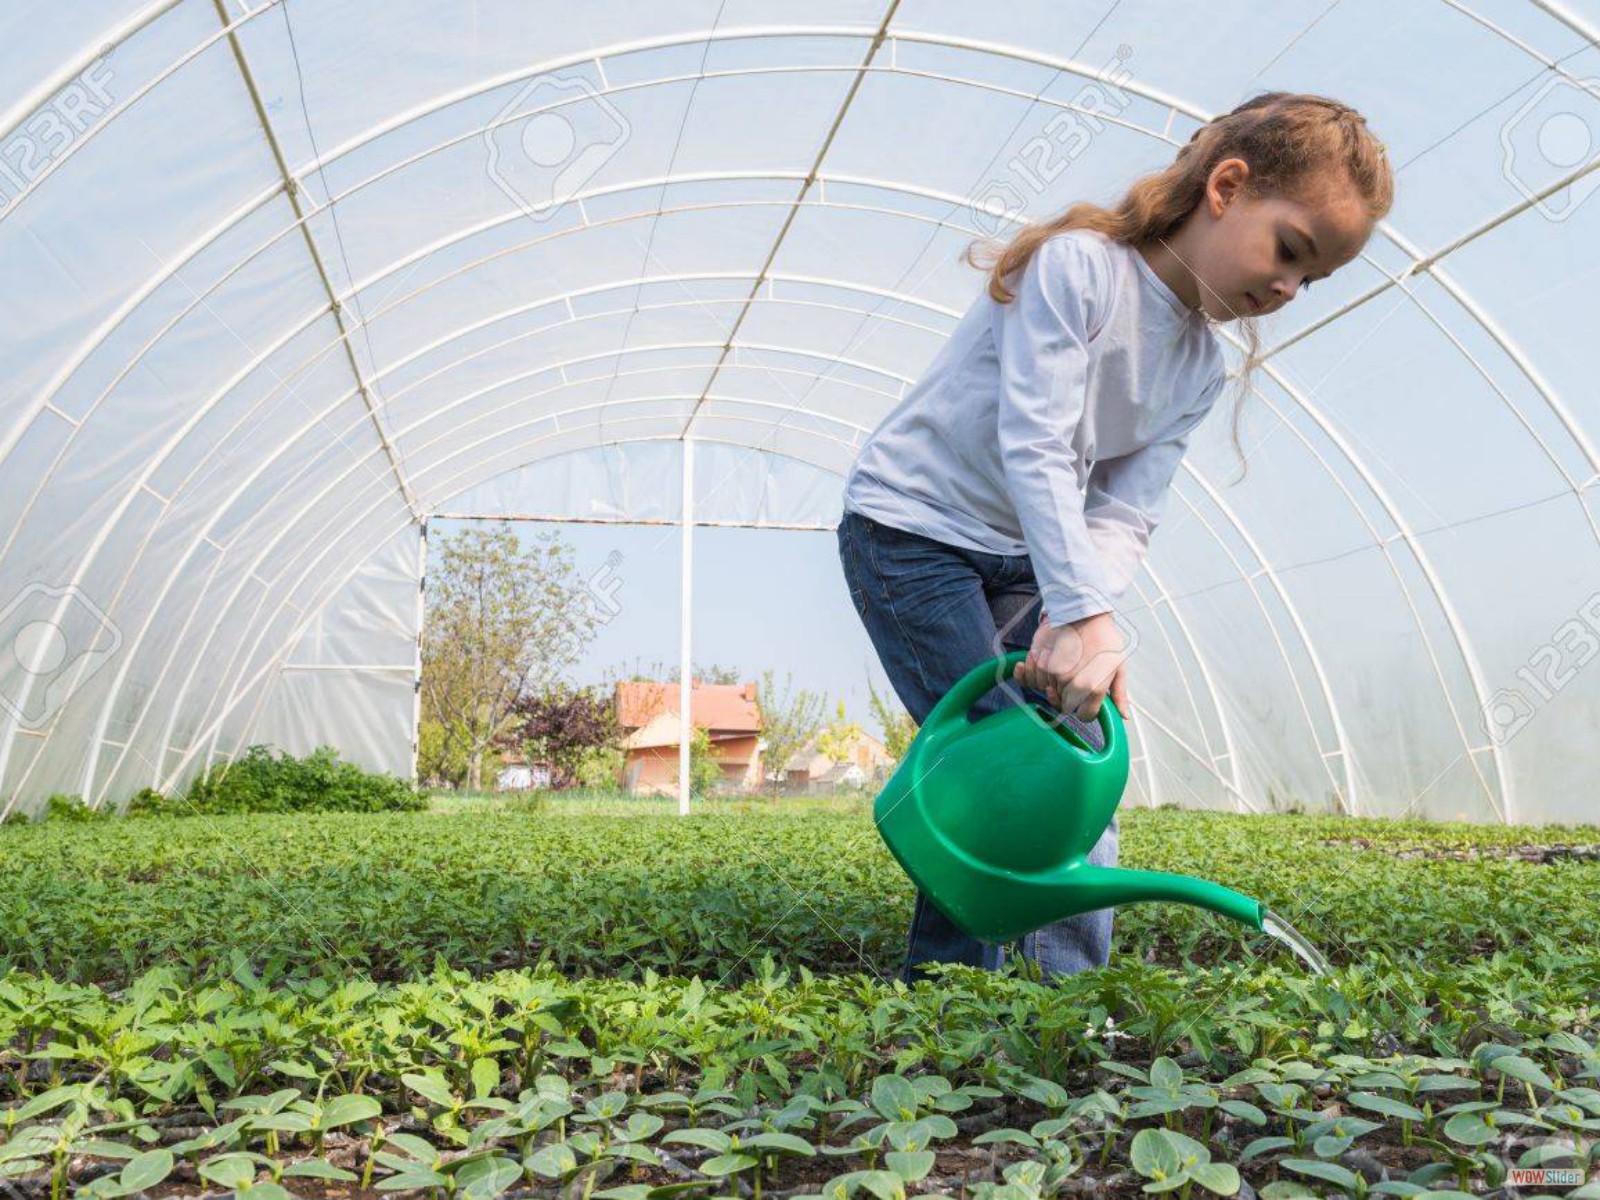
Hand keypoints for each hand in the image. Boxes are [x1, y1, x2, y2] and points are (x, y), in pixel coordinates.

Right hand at [1016, 609, 1130, 721]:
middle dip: (1069, 696)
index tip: (1087, 702)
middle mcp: (1072, 685)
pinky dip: (1036, 675)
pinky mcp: (1040, 662)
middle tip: (1077, 678)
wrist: (1084, 612)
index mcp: (1094, 688)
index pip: (1084, 716)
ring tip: (1064, 667)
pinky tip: (1046, 665)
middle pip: (1064, 705)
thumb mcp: (1118, 666)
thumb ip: (1118, 694)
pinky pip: (1033, 680)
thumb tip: (1123, 715)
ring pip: (1047, 692)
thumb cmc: (1104, 637)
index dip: (1086, 710)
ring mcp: (1053, 674)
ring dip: (1052, 685)